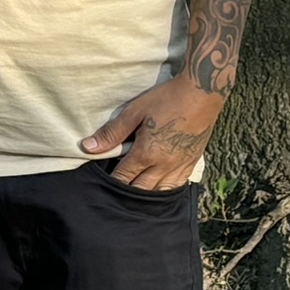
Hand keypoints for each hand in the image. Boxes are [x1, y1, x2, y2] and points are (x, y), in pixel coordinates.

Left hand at [80, 77, 223, 190]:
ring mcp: (180, 166)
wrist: (202, 93)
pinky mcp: (192, 162)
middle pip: (141, 190)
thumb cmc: (166, 99)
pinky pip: (177, 185)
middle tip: (115, 193)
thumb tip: (88, 147)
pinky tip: (158, 190)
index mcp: (146, 154)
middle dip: (127, 193)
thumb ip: (112, 133)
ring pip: (160, 192)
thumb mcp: (134, 112)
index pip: (123, 177)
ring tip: (134, 196)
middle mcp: (164, 165)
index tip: (101, 185)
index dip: (111, 183)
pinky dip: (165, 191)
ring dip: (146, 195)